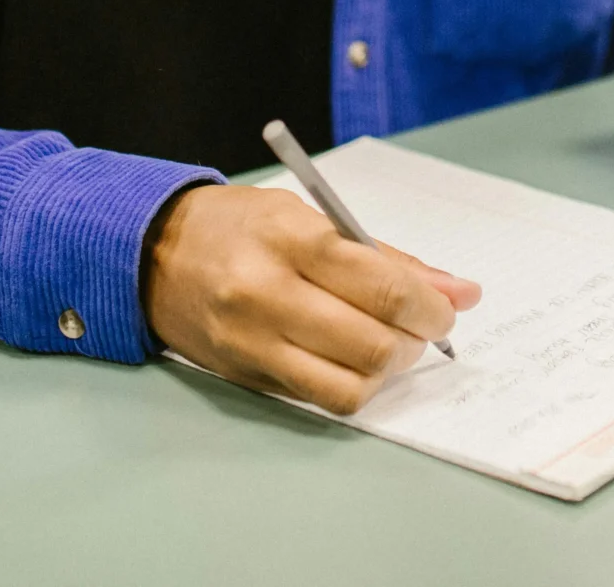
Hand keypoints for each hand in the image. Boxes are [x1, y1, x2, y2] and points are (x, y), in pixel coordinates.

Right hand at [144, 184, 481, 414]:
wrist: (153, 253)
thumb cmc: (242, 226)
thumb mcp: (310, 216)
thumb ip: (386, 256)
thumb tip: (459, 292)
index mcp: (290, 239)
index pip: (381, 286)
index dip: (430, 307)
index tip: (447, 309)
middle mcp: (267, 294)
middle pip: (371, 344)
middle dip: (414, 342)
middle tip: (420, 328)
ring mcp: (254, 342)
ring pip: (349, 385)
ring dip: (386, 372)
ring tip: (387, 346)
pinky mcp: (247, 377)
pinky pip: (318, 398)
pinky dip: (351, 384)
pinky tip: (352, 360)